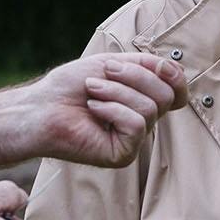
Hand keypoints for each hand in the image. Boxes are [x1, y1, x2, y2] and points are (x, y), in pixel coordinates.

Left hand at [16, 49, 187, 167]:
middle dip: (135, 77)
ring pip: (149, 108)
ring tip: (91, 91)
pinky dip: (112, 110)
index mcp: (141, 100)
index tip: (158, 65)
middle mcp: (141, 121)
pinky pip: (136, 125)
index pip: (177, 92)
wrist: (41, 106)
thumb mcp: (112, 64)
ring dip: (116, 92)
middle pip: (165, 96)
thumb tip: (173, 70)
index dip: (175, 77)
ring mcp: (133, 140)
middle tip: (104, 73)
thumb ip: (145, 65)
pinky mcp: (123, 154)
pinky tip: (92, 109)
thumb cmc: (70, 86)